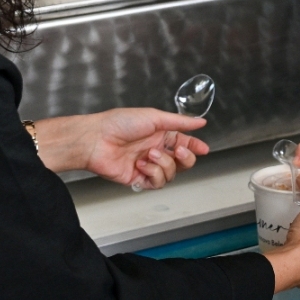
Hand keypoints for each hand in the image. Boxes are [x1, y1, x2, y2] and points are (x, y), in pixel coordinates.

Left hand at [30, 109, 207, 189]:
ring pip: (171, 174)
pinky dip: (152, 173)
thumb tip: (200, 121)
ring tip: (149, 155)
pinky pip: (157, 182)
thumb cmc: (119, 123)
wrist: (96, 139)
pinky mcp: (138, 178)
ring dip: (164, 164)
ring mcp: (147, 165)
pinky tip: (141, 164)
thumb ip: (180, 122)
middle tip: (179, 152)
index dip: (195, 147)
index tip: (204, 148)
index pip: (184, 143)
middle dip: (185, 158)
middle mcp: (155, 150)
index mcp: (160, 134)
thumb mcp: (154, 117)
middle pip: (182, 162)